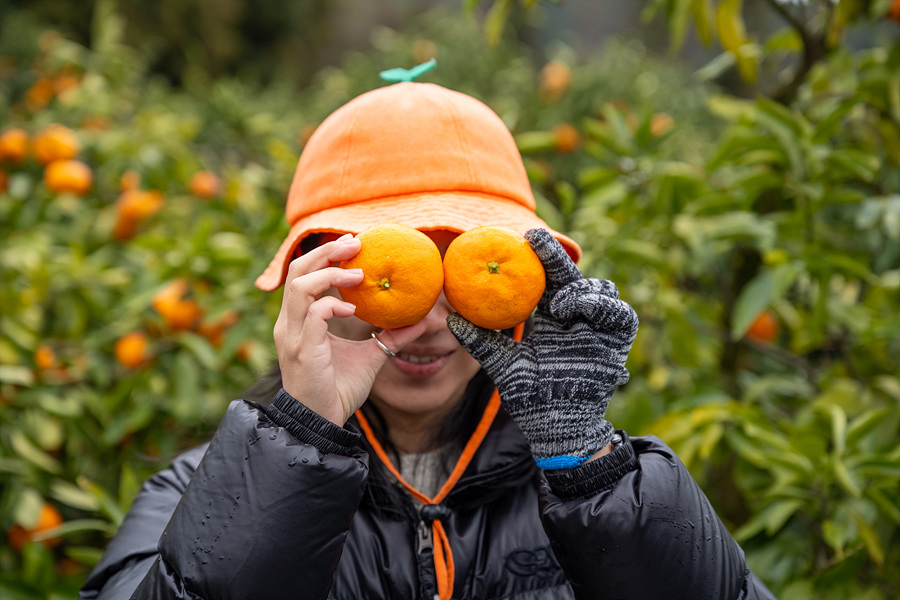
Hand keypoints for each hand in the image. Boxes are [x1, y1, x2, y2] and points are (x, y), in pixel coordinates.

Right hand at [274, 234, 426, 425]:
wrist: (321, 423)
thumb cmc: (339, 390)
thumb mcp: (370, 355)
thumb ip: (390, 335)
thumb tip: (421, 319)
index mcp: (300, 320)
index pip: (304, 274)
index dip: (325, 254)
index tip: (354, 244)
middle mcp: (290, 323)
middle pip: (297, 270)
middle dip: (326, 251)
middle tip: (355, 243)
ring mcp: (293, 335)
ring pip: (300, 286)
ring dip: (330, 273)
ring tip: (359, 273)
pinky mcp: (302, 349)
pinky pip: (314, 313)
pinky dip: (333, 304)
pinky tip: (353, 308)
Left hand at [447, 229, 637, 467]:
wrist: (555, 428)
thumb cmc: (529, 398)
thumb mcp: (503, 365)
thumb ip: (481, 342)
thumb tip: (449, 318)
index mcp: (551, 319)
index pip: (545, 282)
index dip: (537, 259)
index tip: (520, 239)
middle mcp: (576, 319)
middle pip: (571, 277)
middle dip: (555, 256)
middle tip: (535, 239)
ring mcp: (598, 329)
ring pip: (600, 288)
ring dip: (577, 287)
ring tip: (554, 304)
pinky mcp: (617, 342)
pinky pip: (618, 313)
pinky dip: (599, 305)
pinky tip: (575, 310)